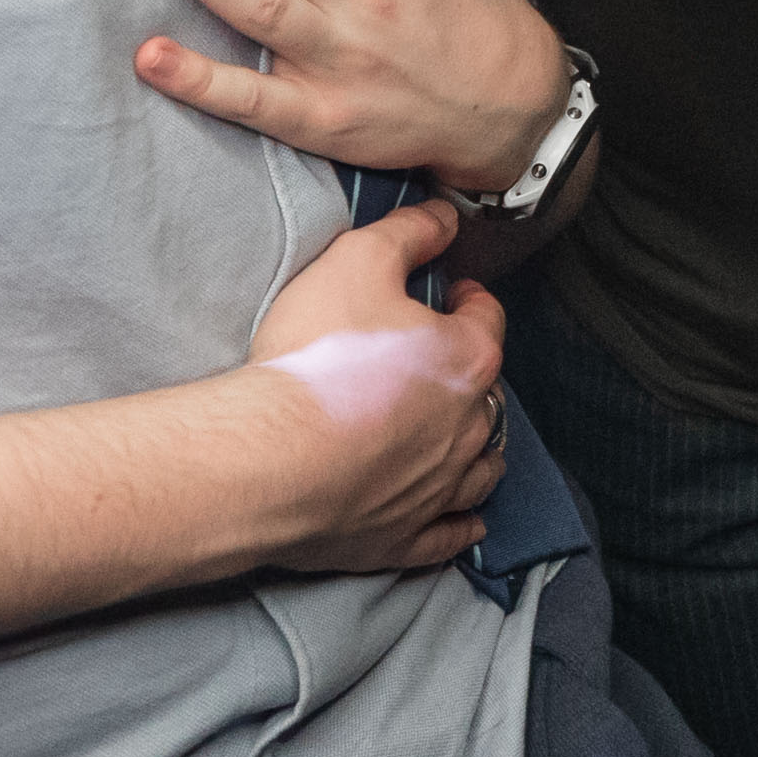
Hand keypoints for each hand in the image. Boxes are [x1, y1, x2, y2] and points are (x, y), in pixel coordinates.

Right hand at [233, 199, 509, 575]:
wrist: (270, 459)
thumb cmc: (316, 360)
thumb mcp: (357, 261)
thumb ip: (406, 232)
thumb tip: (443, 217)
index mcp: (466, 361)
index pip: (486, 319)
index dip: (471, 299)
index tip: (456, 292)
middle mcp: (467, 430)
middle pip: (487, 395)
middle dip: (471, 374)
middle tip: (443, 361)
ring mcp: (438, 490)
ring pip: (481, 468)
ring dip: (480, 450)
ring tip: (467, 437)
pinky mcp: (403, 538)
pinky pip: (449, 535)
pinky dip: (463, 526)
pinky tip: (469, 523)